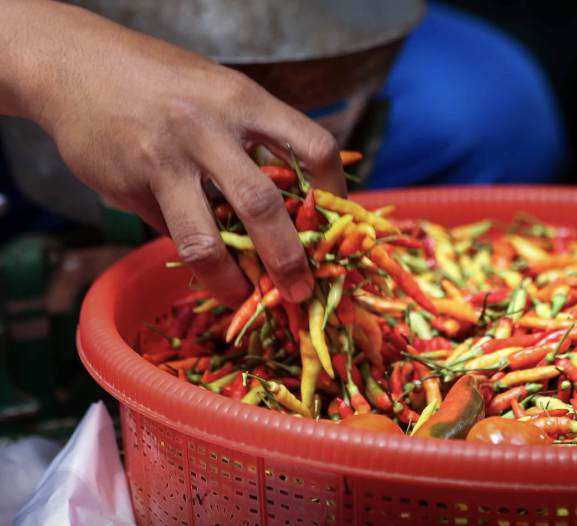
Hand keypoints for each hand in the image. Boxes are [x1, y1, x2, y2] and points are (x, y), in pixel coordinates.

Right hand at [0, 0, 346, 306]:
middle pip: (262, 205)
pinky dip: (185, 247)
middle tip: (301, 290)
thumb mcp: (220, 92)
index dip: (335, 190)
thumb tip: (287, 210)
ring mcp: (162, 160)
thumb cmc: (163, 81)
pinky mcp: (126, 187)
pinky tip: (191, 247)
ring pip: (205, 239)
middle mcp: (205, 130)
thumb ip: (254, 141)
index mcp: (242, 100)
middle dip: (288, 258)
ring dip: (230, 281)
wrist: (73, 62)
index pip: (312, 146)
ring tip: (242, 298)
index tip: (337, 223)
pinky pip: (166, 231)